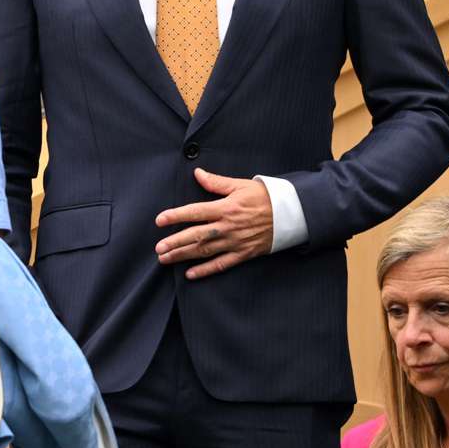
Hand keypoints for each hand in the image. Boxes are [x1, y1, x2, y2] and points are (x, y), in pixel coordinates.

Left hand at [154, 168, 273, 279]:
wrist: (290, 214)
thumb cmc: (264, 197)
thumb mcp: (240, 185)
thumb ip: (216, 182)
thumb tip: (197, 173)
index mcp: (225, 208)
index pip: (195, 212)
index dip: (175, 216)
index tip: (159, 220)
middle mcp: (227, 227)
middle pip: (196, 235)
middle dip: (175, 242)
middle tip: (158, 248)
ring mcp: (234, 242)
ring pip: (204, 251)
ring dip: (184, 256)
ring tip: (166, 259)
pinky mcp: (243, 253)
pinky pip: (221, 264)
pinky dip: (205, 271)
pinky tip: (190, 274)